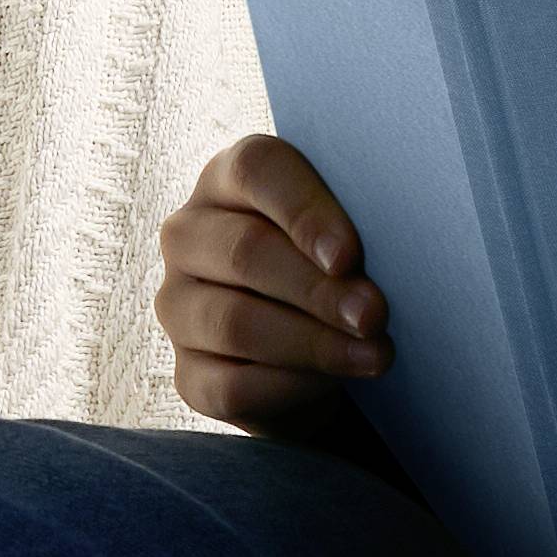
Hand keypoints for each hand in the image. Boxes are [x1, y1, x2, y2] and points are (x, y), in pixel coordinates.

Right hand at [163, 134, 384, 433]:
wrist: (320, 351)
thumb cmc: (340, 271)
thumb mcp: (348, 237)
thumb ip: (353, 232)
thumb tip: (377, 262)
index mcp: (230, 179)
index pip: (256, 170)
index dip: (303, 212)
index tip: (349, 255)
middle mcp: (190, 237)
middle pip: (244, 251)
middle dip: (317, 288)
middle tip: (373, 314)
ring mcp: (179, 307)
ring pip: (236, 323)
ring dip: (313, 343)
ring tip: (374, 355)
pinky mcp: (189, 374)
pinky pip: (230, 385)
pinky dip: (290, 386)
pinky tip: (332, 384)